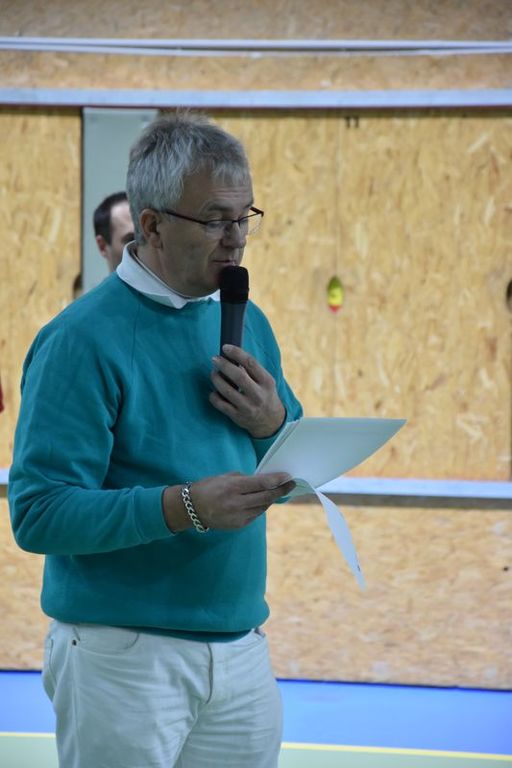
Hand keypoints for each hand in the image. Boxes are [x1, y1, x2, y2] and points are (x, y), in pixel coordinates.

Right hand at [163, 472, 295, 531]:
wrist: (192, 509)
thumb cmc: (209, 487)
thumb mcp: (226, 477)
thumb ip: (246, 479)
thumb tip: (266, 480)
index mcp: (232, 488)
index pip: (261, 484)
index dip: (277, 480)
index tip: (288, 477)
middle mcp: (236, 504)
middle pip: (266, 497)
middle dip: (281, 490)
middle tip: (291, 484)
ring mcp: (238, 517)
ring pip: (263, 507)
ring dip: (270, 498)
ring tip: (277, 490)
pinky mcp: (239, 525)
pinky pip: (255, 514)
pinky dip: (260, 506)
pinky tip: (260, 501)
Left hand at [209, 345, 285, 437]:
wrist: (270, 420)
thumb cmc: (264, 394)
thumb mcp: (266, 381)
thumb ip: (252, 370)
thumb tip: (231, 355)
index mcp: (266, 382)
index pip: (251, 363)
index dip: (236, 353)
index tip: (225, 348)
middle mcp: (258, 395)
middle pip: (238, 376)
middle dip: (224, 365)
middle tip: (214, 359)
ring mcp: (247, 407)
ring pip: (226, 390)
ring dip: (216, 379)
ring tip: (214, 373)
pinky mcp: (237, 416)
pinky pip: (220, 404)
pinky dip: (213, 395)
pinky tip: (214, 390)